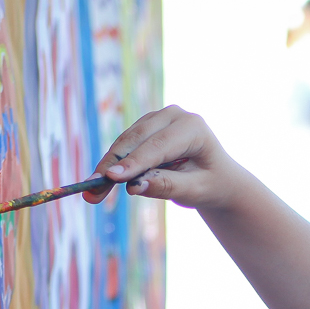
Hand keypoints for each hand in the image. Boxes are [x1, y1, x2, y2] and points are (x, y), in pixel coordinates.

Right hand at [86, 105, 243, 210]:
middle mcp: (174, 115)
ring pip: (125, 142)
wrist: (217, 177)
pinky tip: (100, 183)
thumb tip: (134, 187)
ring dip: (108, 167)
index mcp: (193, 127)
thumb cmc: (210, 184)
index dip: (133, 162)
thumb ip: (167, 186)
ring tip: (92, 193)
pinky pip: (125, 145)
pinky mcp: (145, 127)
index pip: (158, 146)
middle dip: (113, 166)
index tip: (111, 178)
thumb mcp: (194, 190)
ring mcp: (157, 118)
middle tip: (92, 189)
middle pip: (136, 140)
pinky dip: (113, 164)